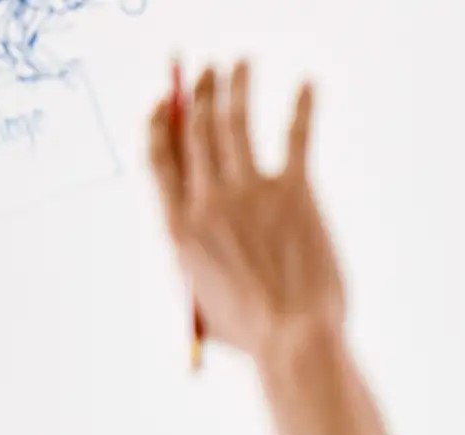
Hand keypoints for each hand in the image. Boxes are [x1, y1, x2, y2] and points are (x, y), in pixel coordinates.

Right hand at [148, 63, 345, 362]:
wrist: (295, 342)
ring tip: (240, 62)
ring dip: (236, 84)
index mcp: (176, 226)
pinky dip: (302, 105)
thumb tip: (198, 227)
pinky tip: (307, 83)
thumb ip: (195, 259)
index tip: (164, 101)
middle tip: (207, 70)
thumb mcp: (201, 298)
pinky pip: (296, 135)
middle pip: (194, 129)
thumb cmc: (253, 334)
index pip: (157, 156)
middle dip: (197, 92)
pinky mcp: (295, 194)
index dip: (159, 121)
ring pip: (234, 121)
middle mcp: (205, 201)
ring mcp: (249, 193)